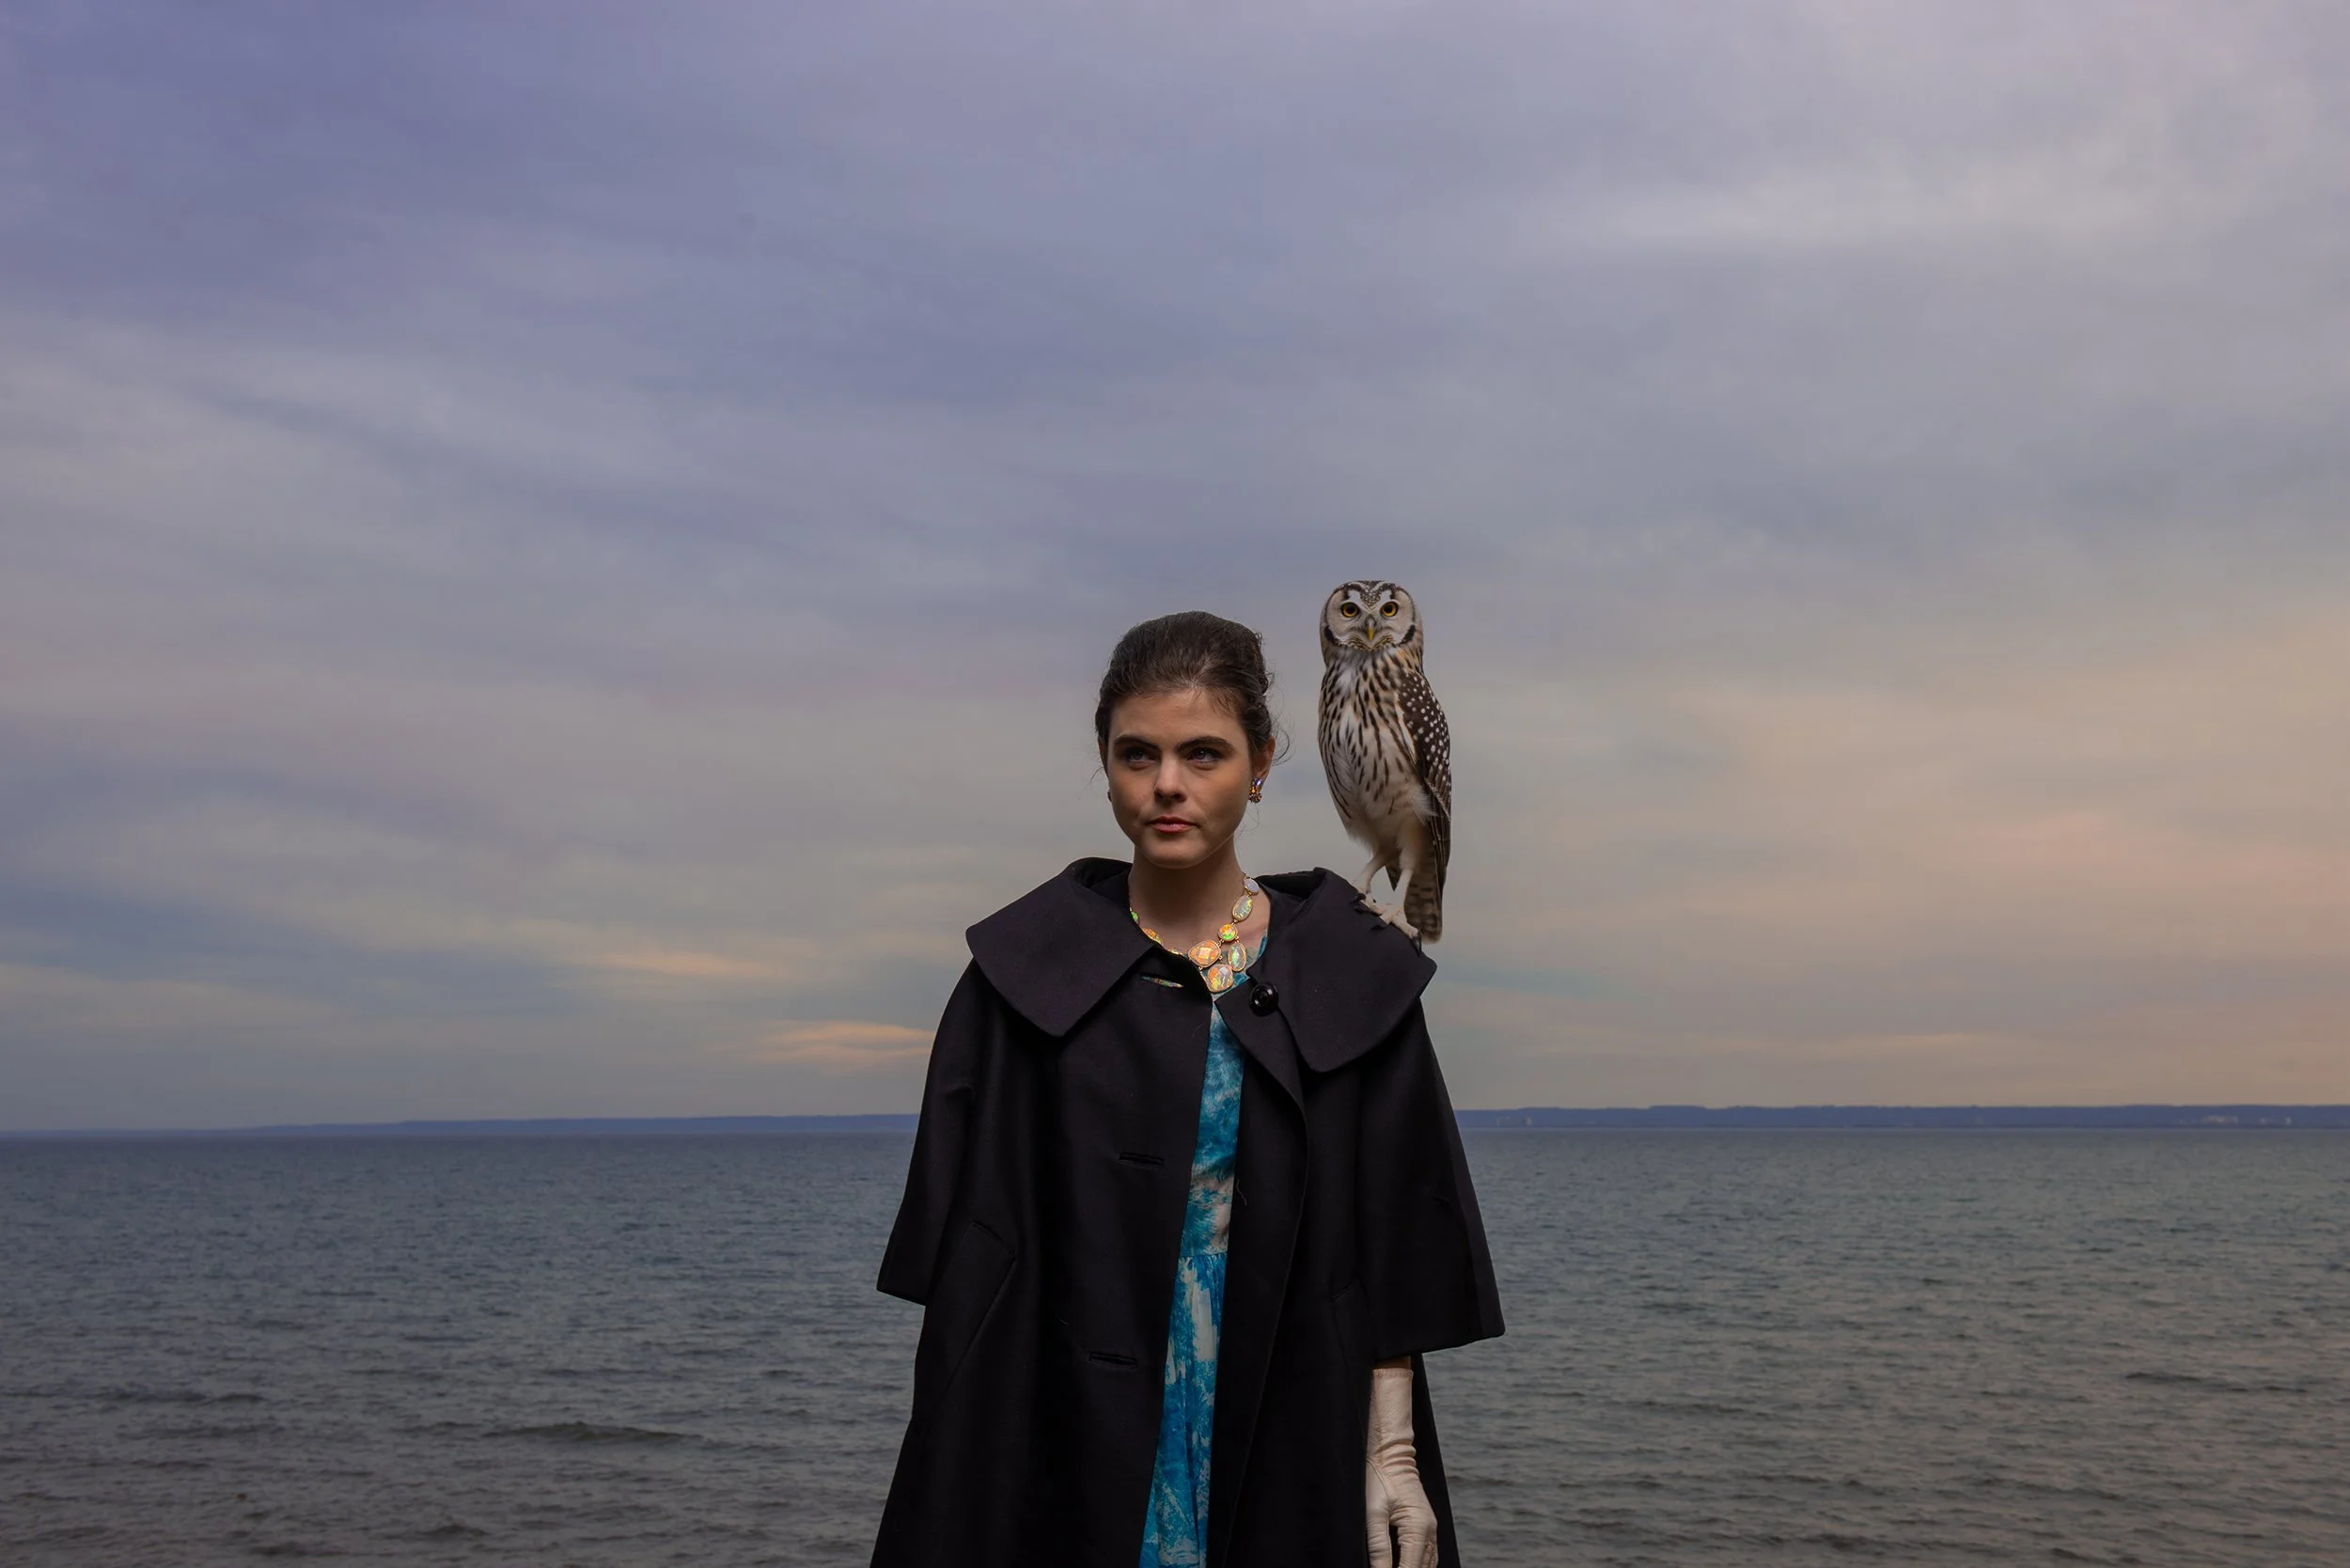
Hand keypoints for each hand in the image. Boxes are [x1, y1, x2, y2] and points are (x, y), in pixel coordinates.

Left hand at [1365, 1359, 1436, 1567]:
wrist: (1391, 1455)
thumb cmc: (1379, 1480)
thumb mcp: (1373, 1513)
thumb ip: (1378, 1546)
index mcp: (1418, 1529)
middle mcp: (1429, 1531)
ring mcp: (1431, 1528)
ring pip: (1429, 1565)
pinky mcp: (1427, 1525)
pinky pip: (1428, 1554)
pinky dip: (1419, 1566)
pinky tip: (1406, 1567)